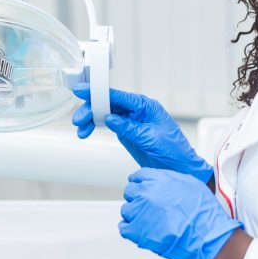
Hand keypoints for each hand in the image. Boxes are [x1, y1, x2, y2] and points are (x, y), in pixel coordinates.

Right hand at [72, 84, 213, 182]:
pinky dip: (95, 127)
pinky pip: (107, 124)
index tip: (83, 90)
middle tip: (79, 119)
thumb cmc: (173, 150)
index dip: (99, 92)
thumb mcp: (150, 138)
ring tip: (81, 129)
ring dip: (91, 119)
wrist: (179, 168)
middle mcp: (137, 110)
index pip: (119, 96)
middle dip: (91, 109)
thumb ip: (129, 128)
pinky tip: (87, 131)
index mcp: (146, 106)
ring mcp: (130, 120)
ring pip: (105, 113)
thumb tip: (110, 118)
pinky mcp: (126, 131)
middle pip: (109, 103)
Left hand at [118, 168, 242, 258]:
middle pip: (130, 192)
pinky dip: (131, 230)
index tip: (143, 191)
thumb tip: (163, 182)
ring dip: (135, 215)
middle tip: (149, 208)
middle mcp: (146, 192)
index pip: (137, 177)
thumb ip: (171, 180)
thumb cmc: (203, 213)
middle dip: (138, 199)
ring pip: (126, 210)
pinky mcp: (136, 231)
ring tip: (150, 222)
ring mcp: (139, 212)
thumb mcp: (190, 184)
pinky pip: (124, 228)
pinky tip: (143, 231)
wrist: (207, 236)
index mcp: (158, 179)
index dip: (141, 185)